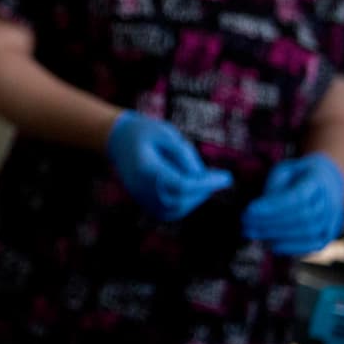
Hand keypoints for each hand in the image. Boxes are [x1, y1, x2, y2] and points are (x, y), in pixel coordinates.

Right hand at [107, 110, 232, 220]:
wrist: (116, 140)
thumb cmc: (143, 132)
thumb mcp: (165, 133)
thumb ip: (184, 154)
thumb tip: (201, 177)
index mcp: (145, 169)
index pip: (181, 184)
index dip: (206, 183)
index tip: (226, 177)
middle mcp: (141, 188)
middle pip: (181, 199)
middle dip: (202, 189)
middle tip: (215, 175)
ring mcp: (141, 198)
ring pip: (177, 209)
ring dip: (195, 196)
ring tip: (197, 177)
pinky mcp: (144, 203)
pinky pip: (170, 212)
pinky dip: (185, 202)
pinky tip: (190, 187)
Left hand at [242, 153, 343, 255]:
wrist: (328, 181)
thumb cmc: (298, 175)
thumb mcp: (284, 170)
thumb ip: (274, 186)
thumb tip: (259, 209)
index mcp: (317, 180)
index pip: (297, 197)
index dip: (272, 206)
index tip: (248, 210)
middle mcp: (330, 201)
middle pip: (302, 216)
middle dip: (270, 222)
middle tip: (245, 224)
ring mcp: (332, 219)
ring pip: (308, 232)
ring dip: (277, 235)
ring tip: (253, 233)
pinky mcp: (328, 233)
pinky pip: (313, 244)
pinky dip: (292, 247)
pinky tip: (272, 245)